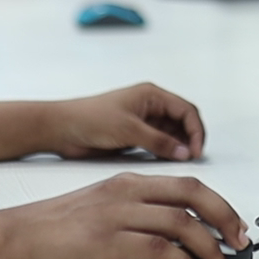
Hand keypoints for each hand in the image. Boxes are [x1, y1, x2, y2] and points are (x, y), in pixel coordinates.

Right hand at [0, 173, 248, 258]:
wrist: (14, 236)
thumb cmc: (54, 227)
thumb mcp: (100, 205)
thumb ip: (135, 210)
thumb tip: (173, 234)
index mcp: (127, 181)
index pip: (187, 183)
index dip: (217, 204)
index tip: (234, 225)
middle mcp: (126, 191)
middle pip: (193, 195)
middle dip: (225, 219)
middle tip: (240, 243)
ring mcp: (117, 214)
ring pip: (182, 224)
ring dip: (210, 249)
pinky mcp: (107, 240)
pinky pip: (160, 249)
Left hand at [47, 82, 205, 161]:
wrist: (62, 129)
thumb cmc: (90, 119)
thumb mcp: (129, 130)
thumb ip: (159, 142)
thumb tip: (185, 152)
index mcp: (151, 95)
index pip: (186, 110)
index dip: (196, 131)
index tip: (196, 151)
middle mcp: (150, 106)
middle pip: (182, 122)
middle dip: (190, 139)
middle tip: (192, 159)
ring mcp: (142, 122)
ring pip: (171, 134)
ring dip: (178, 147)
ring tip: (180, 163)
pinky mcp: (134, 136)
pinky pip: (158, 144)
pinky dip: (165, 153)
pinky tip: (165, 163)